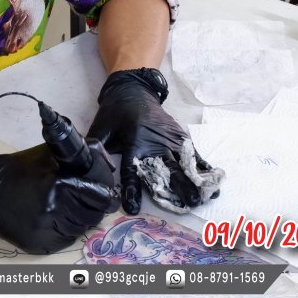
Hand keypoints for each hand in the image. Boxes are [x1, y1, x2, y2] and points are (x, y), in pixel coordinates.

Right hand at [0, 141, 118, 253]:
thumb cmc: (22, 167)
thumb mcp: (51, 153)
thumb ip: (82, 155)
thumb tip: (110, 165)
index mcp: (61, 184)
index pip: (99, 196)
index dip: (105, 195)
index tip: (107, 195)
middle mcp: (55, 209)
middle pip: (92, 216)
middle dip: (91, 208)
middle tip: (85, 202)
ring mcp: (45, 230)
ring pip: (79, 230)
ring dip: (77, 221)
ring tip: (65, 209)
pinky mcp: (37, 245)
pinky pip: (63, 242)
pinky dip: (63, 233)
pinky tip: (54, 220)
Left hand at [87, 69, 222, 213]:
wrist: (133, 89)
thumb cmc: (115, 112)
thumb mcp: (101, 128)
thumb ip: (95, 148)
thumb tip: (84, 166)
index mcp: (134, 142)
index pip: (132, 170)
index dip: (131, 190)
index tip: (132, 207)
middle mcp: (155, 142)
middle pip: (168, 168)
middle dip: (179, 187)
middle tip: (190, 204)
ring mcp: (170, 138)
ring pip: (185, 162)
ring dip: (196, 179)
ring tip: (207, 195)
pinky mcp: (179, 135)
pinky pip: (192, 153)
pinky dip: (203, 166)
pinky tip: (213, 178)